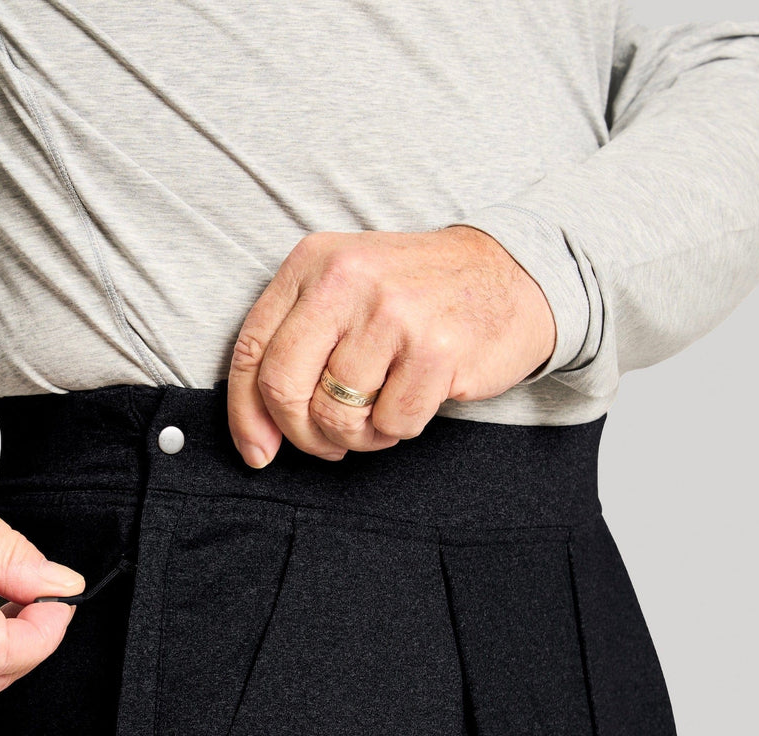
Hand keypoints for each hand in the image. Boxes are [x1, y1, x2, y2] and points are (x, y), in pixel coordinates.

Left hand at [226, 225, 556, 465]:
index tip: (257, 451)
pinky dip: (398, 429)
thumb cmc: (416, 296)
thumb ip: (294, 345)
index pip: (250, 350)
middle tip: (326, 441)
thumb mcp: (345, 291)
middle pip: (283, 388)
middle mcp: (345, 280)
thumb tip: (256, 438)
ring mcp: (391, 315)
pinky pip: (390, 425)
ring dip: (357, 435)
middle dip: (300, 433)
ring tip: (379, 412)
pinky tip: (414, 400)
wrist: (512, 273)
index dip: (245, 415)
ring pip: (335, 416)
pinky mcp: (434, 351)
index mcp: (312, 261)